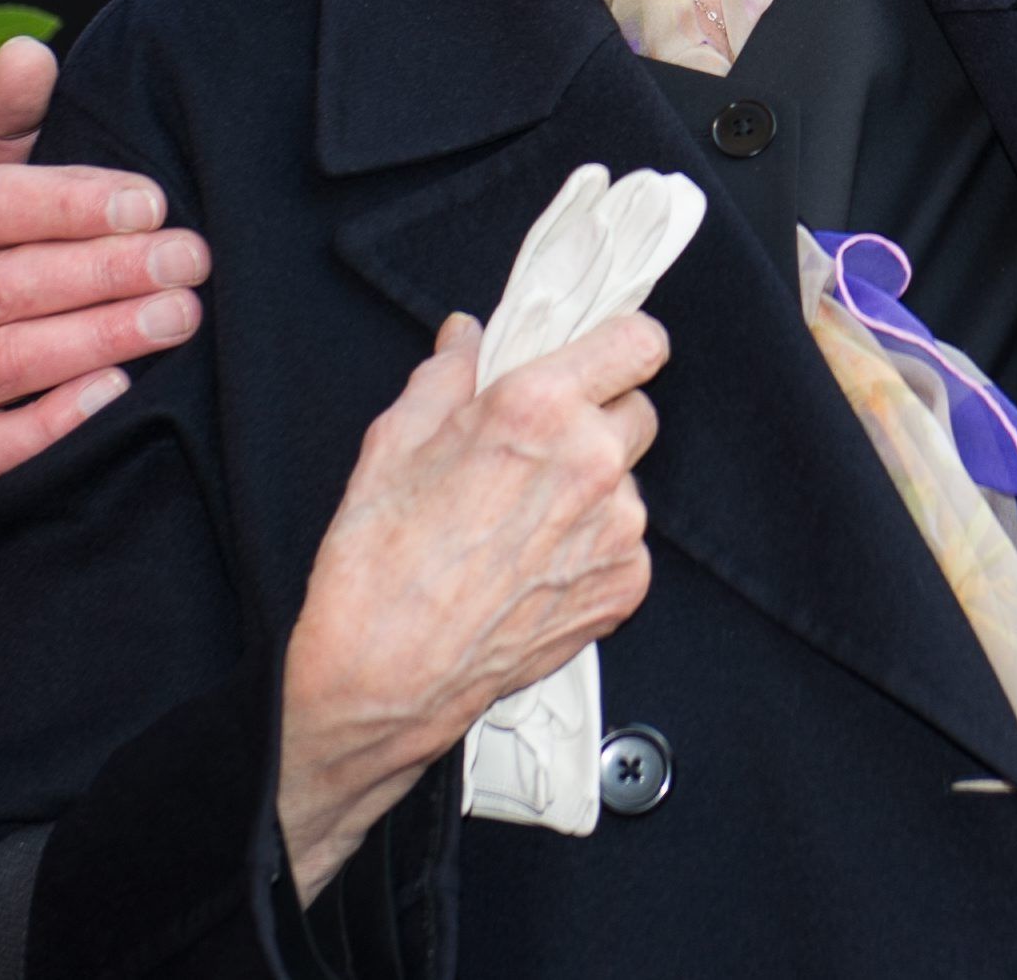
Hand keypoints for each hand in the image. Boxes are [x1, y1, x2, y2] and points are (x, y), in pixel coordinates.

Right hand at [0, 37, 208, 487]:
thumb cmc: (16, 238)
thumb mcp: (9, 169)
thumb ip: (16, 113)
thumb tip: (24, 53)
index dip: (74, 202)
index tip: (154, 201)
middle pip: (7, 285)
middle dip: (112, 270)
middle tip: (195, 258)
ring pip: (7, 360)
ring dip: (102, 335)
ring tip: (183, 313)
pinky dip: (56, 421)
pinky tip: (120, 389)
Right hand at [278, 310, 664, 901]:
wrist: (381, 681)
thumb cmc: (377, 564)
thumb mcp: (392, 444)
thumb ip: (445, 376)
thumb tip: (467, 336)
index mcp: (540, 407)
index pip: (639, 341)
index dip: (621, 346)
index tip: (602, 358)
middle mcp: (593, 460)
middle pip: (637, 410)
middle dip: (598, 420)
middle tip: (542, 451)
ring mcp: (617, 527)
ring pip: (629, 480)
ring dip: (593, 489)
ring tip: (524, 525)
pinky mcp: (625, 586)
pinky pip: (626, 544)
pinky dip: (592, 549)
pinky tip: (535, 569)